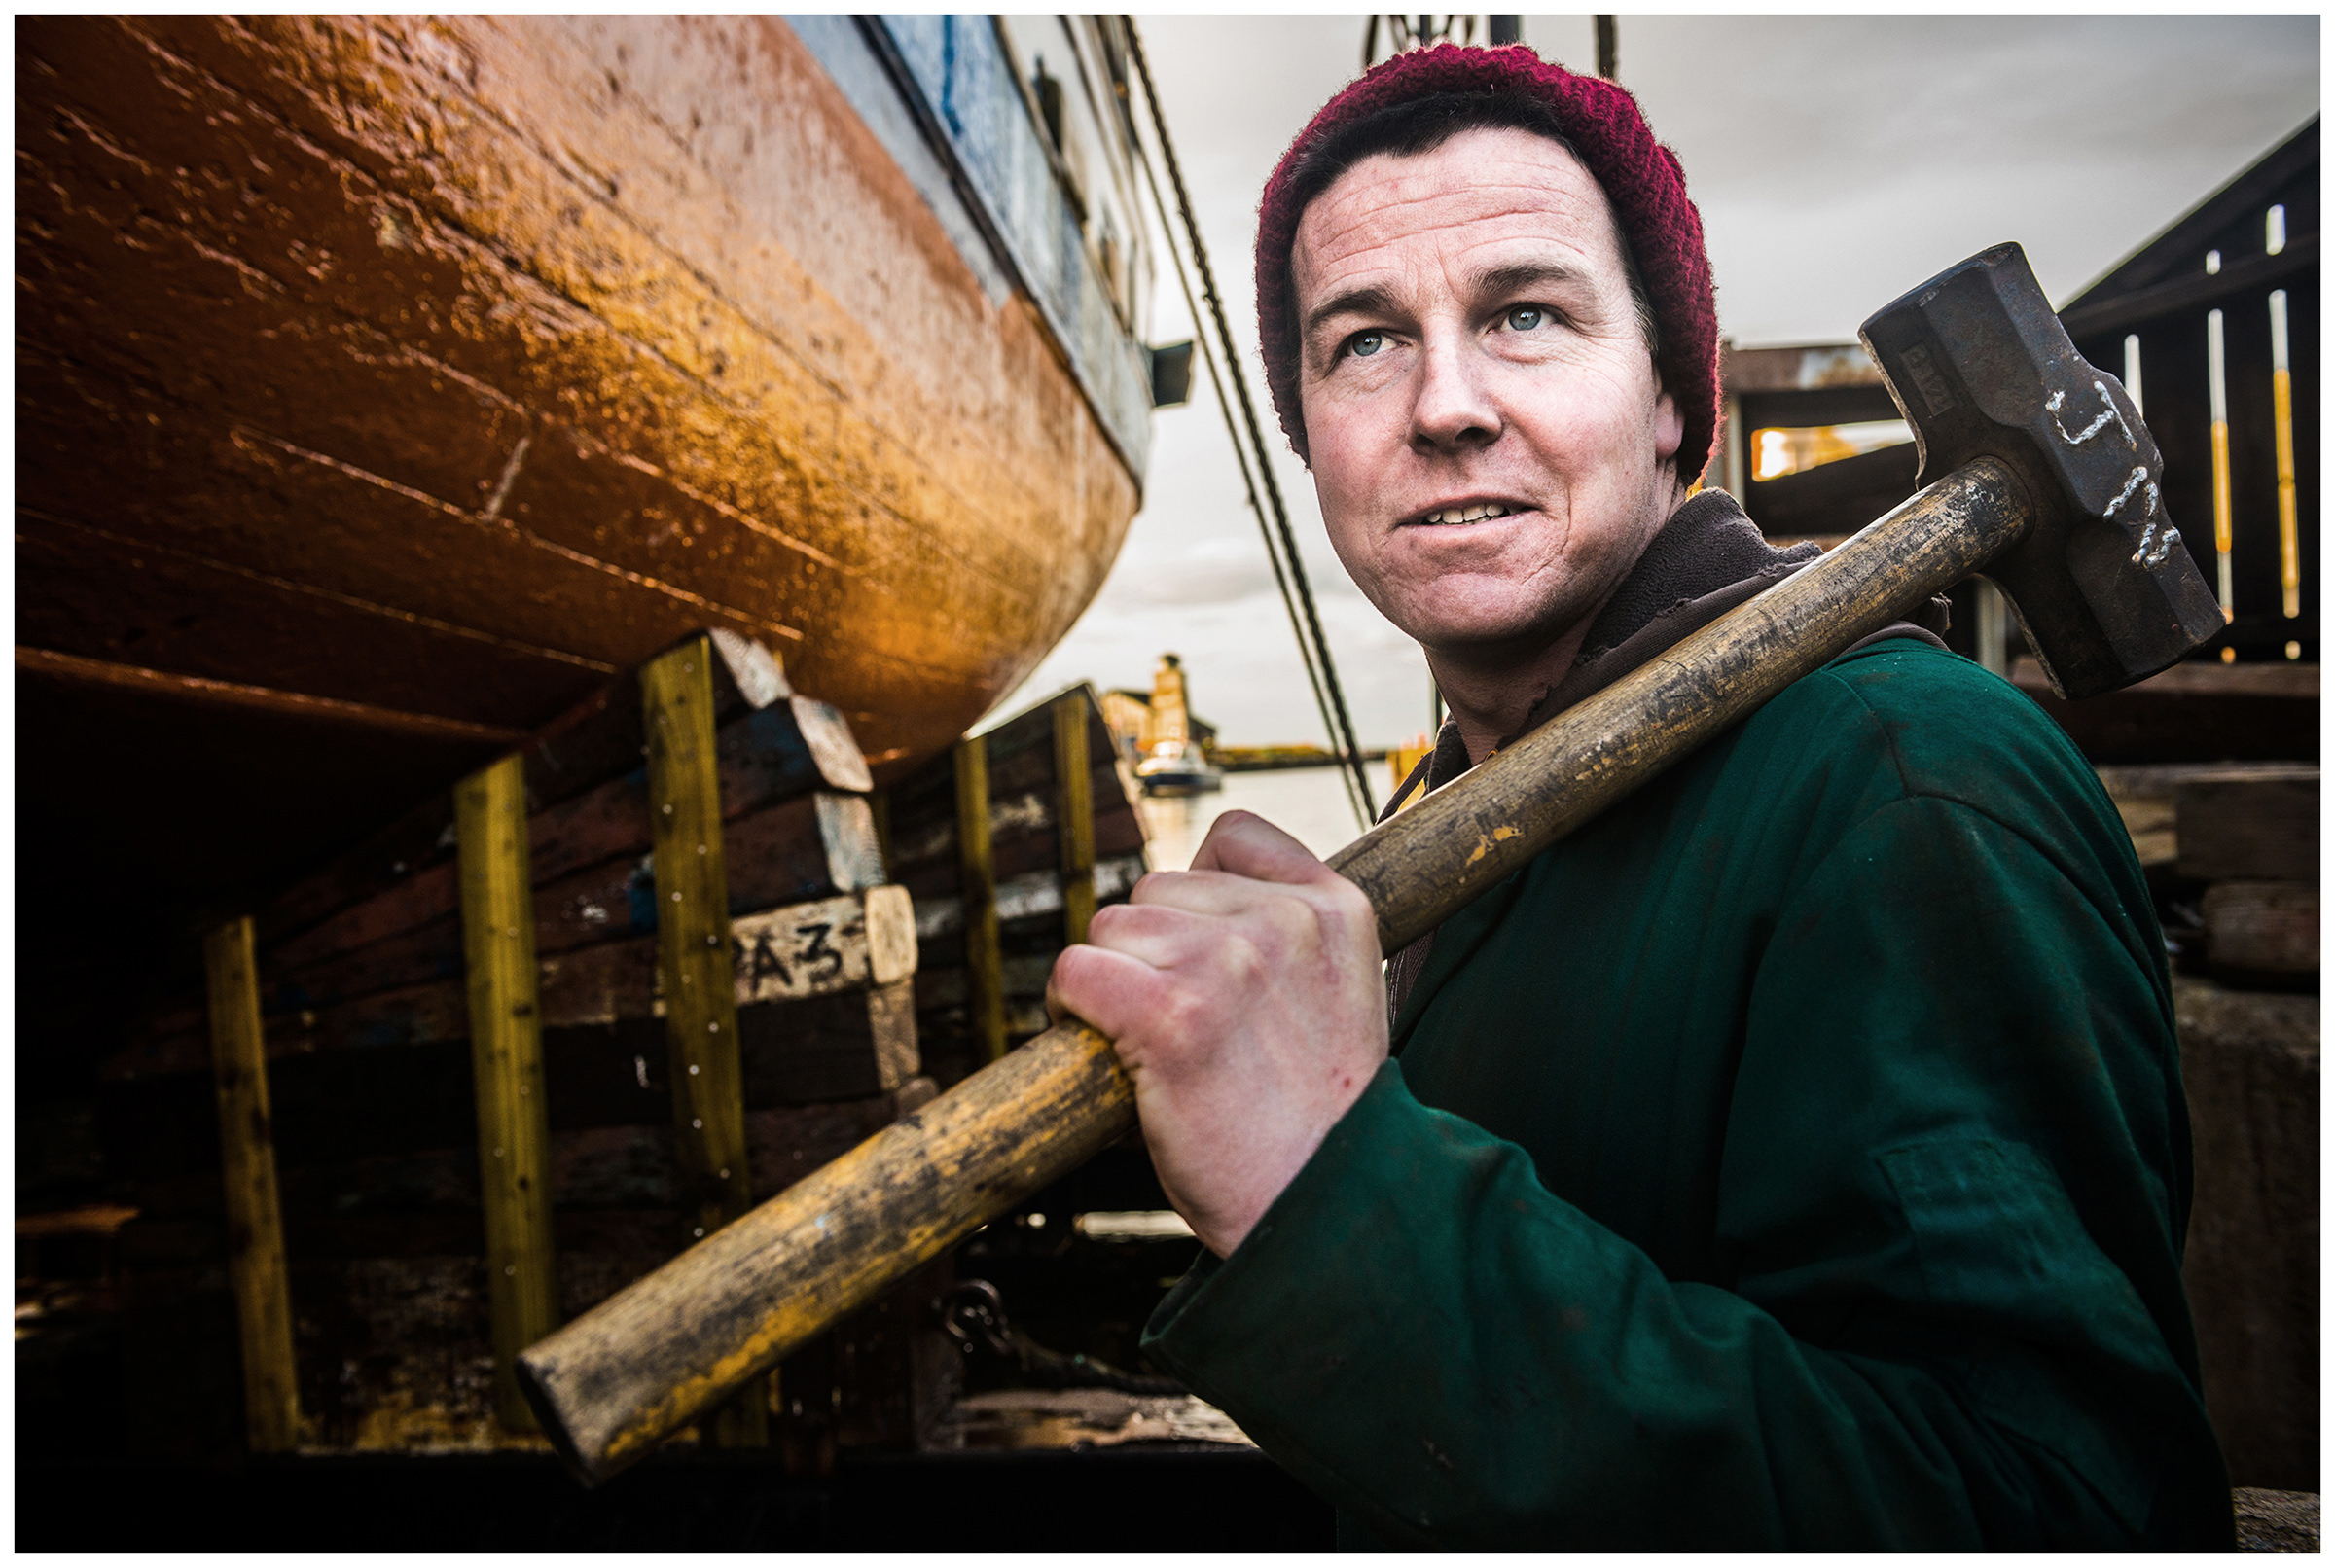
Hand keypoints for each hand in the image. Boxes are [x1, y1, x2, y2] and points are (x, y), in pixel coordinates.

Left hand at [1045, 810, 1388, 1256]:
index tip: (1202, 956)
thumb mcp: (1340, 999)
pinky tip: (1105, 1050)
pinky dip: (1070, 1009)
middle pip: (1156, 888)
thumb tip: (1182, 909)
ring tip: (1150, 1048)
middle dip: (1149, 951)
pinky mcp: (1168, 1014)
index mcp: (1336, 909)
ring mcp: (1225, 961)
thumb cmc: (1319, 1125)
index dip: (1198, 894)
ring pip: (1111, 928)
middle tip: (1178, 1026)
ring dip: (1111, 983)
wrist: (1327, 1208)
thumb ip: (1285, 941)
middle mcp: (1283, 921)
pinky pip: (1076, 972)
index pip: (1232, 838)